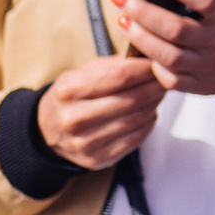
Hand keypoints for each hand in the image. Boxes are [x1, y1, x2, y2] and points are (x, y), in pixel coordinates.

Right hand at [37, 54, 166, 169]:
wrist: (48, 130)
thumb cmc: (73, 95)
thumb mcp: (83, 73)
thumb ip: (114, 64)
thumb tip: (149, 55)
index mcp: (68, 90)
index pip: (118, 75)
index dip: (144, 68)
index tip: (158, 62)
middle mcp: (74, 118)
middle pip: (131, 99)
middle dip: (155, 86)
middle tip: (166, 78)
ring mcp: (85, 142)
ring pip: (136, 119)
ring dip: (154, 104)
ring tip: (159, 93)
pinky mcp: (97, 159)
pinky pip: (135, 138)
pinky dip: (148, 123)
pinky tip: (150, 112)